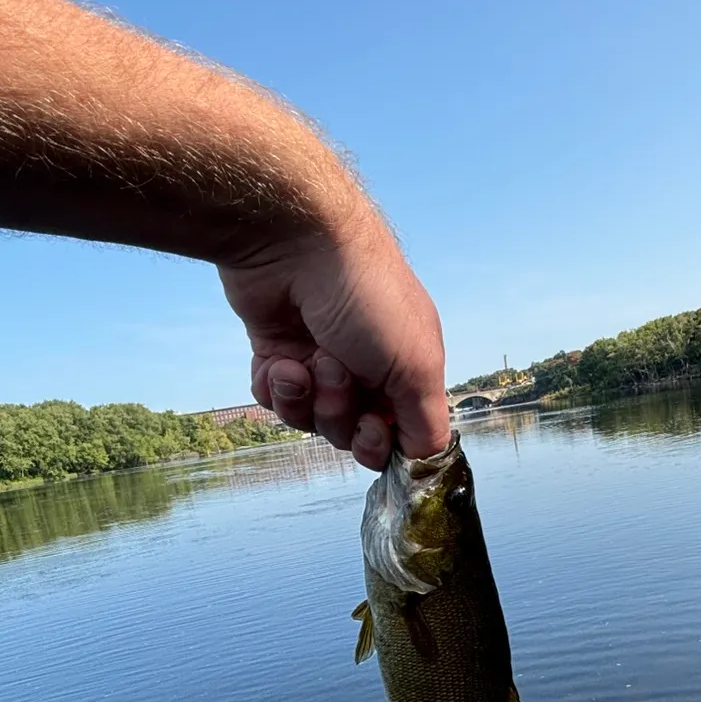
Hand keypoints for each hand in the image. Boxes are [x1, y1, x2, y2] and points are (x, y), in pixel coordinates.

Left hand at [217, 212, 451, 470]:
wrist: (294, 243)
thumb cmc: (366, 296)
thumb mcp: (417, 365)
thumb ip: (426, 421)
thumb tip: (424, 458)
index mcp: (407, 367)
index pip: (397, 434)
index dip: (379, 443)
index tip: (371, 426)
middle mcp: (365, 367)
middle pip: (349, 433)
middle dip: (338, 412)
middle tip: (335, 373)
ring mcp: (319, 360)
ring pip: (309, 420)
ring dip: (306, 399)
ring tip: (305, 361)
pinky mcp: (277, 353)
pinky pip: (275, 400)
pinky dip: (275, 387)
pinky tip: (279, 360)